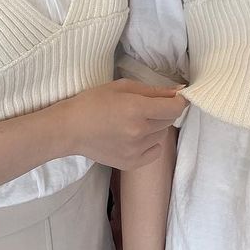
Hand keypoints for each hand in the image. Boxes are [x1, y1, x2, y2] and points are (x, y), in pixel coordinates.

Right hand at [57, 79, 186, 169]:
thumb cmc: (93, 102)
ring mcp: (136, 150)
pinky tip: (135, 137)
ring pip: (162, 135)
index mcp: (137, 109)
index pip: (175, 108)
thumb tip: (179, 91)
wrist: (70, 129)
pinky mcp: (132, 163)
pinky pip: (155, 151)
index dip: (178, 101)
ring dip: (155, 127)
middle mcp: (139, 131)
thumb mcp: (122, 87)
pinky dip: (150, 143)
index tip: (174, 98)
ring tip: (134, 122)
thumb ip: (153, 90)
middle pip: (169, 120)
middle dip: (163, 111)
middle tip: (145, 107)